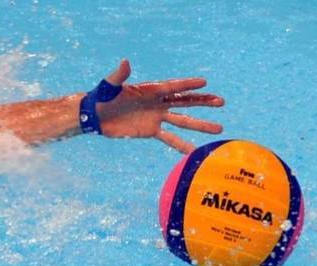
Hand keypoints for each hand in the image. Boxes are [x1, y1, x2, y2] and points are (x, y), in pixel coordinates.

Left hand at [96, 59, 223, 152]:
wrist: (95, 116)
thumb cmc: (102, 97)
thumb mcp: (109, 86)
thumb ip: (119, 75)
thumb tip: (125, 62)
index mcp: (151, 90)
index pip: (174, 87)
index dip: (188, 85)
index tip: (205, 83)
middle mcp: (158, 103)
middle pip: (185, 102)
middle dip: (203, 102)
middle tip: (221, 101)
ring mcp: (157, 117)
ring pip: (183, 121)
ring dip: (200, 125)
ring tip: (218, 129)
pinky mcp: (151, 131)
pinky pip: (170, 138)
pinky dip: (181, 145)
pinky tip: (194, 151)